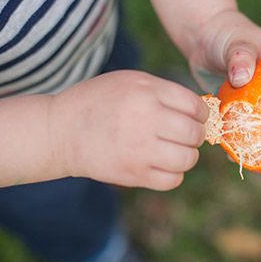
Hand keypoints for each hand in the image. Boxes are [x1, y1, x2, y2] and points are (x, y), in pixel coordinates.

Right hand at [49, 71, 207, 190]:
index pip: (195, 106)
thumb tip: (200, 111)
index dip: (200, 114)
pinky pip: (172, 180)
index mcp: (147, 92)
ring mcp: (139, 149)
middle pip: (195, 134)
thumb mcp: (131, 81)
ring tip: (174, 151)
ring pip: (188, 159)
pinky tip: (162, 165)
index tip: (193, 117)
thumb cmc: (99, 102)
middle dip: (195, 135)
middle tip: (184, 135)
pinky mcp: (132, 174)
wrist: (60, 130)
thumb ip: (165, 92)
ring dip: (187, 156)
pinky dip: (173, 174)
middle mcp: (146, 119)